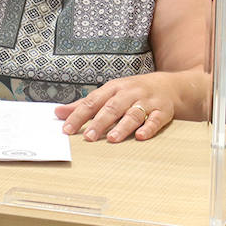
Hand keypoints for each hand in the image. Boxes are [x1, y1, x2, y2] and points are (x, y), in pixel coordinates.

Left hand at [54, 73, 177, 142]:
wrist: (167, 85)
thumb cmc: (131, 91)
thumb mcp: (108, 93)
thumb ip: (83, 105)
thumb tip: (58, 113)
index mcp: (113, 88)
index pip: (92, 101)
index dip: (79, 115)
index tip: (67, 129)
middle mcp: (129, 93)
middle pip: (112, 107)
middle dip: (99, 122)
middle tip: (88, 137)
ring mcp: (146, 102)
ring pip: (133, 114)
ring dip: (122, 127)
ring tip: (112, 139)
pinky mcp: (162, 111)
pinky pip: (155, 119)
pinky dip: (149, 128)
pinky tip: (140, 136)